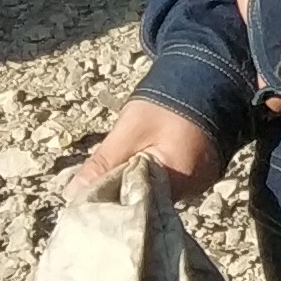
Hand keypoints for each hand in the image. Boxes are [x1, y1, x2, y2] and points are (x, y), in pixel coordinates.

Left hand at [73, 98, 225, 205]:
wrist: (208, 75)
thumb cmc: (169, 101)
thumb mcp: (129, 129)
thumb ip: (102, 164)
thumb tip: (72, 195)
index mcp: (179, 179)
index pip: (136, 205)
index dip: (109, 201)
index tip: (87, 196)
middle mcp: (195, 187)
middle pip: (147, 202)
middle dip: (122, 193)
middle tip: (103, 177)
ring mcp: (200, 182)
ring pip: (156, 194)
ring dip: (136, 185)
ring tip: (124, 165)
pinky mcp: (201, 174)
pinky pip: (169, 185)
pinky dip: (152, 177)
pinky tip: (143, 162)